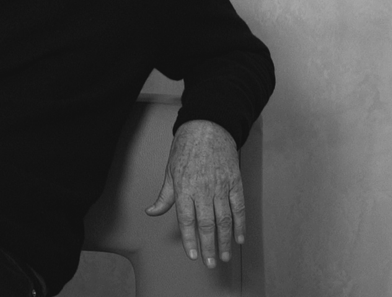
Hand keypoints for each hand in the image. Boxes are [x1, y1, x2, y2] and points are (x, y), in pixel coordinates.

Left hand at [145, 120, 243, 267]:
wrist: (208, 127)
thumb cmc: (185, 148)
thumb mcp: (169, 171)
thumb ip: (164, 196)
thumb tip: (150, 212)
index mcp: (184, 187)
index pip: (186, 220)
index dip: (189, 240)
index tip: (192, 256)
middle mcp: (203, 189)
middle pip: (206, 224)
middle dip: (209, 246)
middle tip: (211, 264)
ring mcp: (221, 186)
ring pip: (224, 219)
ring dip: (226, 240)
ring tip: (225, 256)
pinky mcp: (235, 182)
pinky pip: (239, 207)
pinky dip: (240, 224)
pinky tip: (239, 238)